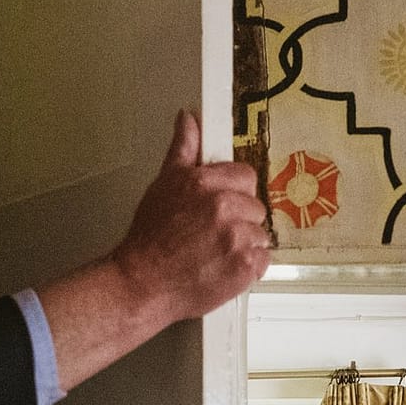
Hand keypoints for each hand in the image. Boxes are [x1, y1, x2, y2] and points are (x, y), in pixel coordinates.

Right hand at [108, 111, 270, 329]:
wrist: (142, 285)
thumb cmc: (149, 241)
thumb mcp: (163, 185)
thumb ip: (182, 150)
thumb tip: (188, 120)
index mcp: (204, 183)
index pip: (246, 176)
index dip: (235, 192)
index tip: (222, 205)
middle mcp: (222, 207)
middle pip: (255, 206)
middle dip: (239, 219)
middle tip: (212, 234)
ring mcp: (236, 238)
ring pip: (260, 234)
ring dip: (243, 245)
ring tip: (215, 253)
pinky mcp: (244, 266)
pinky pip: (263, 260)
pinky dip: (248, 267)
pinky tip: (224, 267)